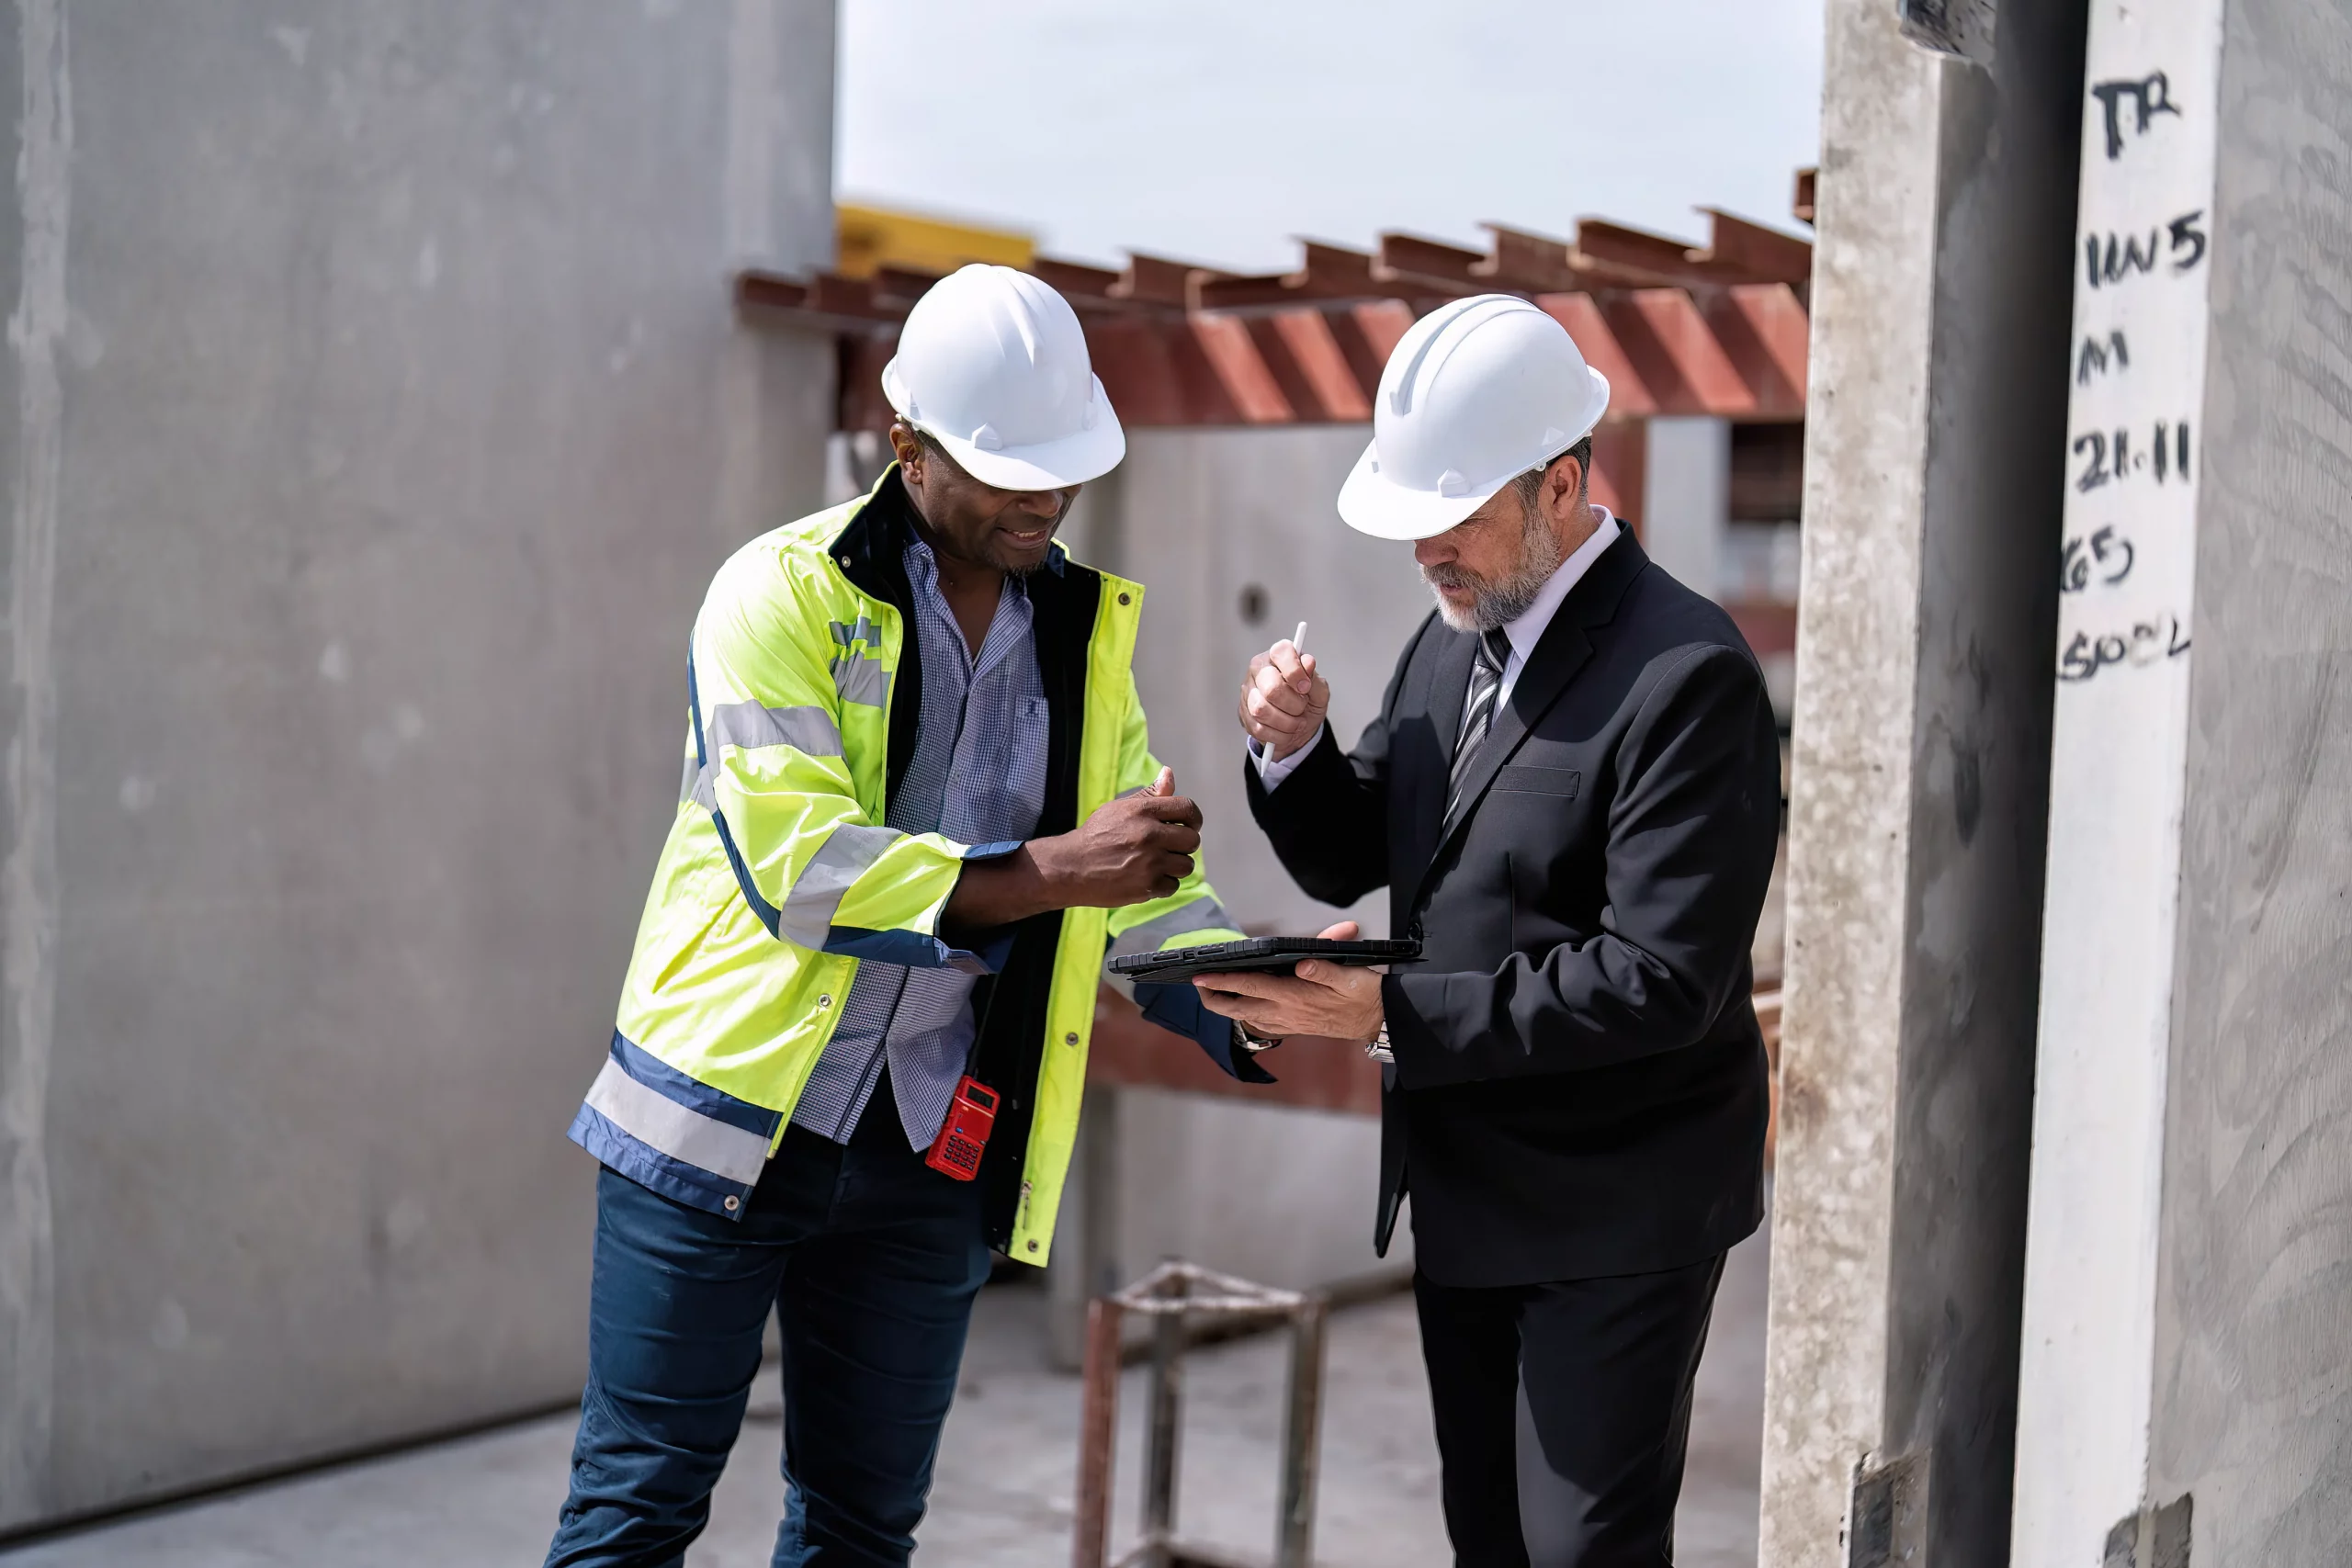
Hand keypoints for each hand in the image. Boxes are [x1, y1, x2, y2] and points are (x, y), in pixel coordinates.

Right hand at [945, 768, 1201, 924]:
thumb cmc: (1096, 835)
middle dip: (1184, 843)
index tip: (1189, 825)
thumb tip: (1169, 773)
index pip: (1188, 809)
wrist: (1071, 867)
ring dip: (1176, 865)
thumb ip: (1149, 794)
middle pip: (1192, 840)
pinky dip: (1164, 884)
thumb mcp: (1120, 808)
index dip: (1194, 818)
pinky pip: (1173, 885)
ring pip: (1186, 865)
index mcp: (1144, 811)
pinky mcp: (1146, 887)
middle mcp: (1150, 835)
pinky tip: (1149, 877)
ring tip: (1159, 863)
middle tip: (1171, 846)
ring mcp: (1149, 863)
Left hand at [1191, 920, 1384, 1041]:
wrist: (1377, 1021)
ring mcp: (1288, 1023)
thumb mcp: (1350, 975)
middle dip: (1213, 998)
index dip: (1222, 981)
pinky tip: (1241, 1006)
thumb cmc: (1364, 994)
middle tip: (1197, 986)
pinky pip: (1260, 1024)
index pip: (1250, 985)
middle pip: (1237, 1009)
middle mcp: (1286, 1012)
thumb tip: (1303, 962)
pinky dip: (1244, 1015)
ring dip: (1226, 1007)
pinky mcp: (1293, 1027)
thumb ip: (1324, 967)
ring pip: (1245, 1018)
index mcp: (1295, 995)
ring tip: (1211, 993)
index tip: (1200, 976)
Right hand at [1238, 638, 1329, 762]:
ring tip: (1296, 723)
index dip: (1295, 671)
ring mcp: (1248, 691)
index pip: (1281, 653)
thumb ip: (1315, 678)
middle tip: (1302, 708)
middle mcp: (1259, 670)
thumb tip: (1308, 663)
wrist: (1299, 727)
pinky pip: (1258, 728)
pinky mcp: (1243, 712)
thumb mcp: (1319, 691)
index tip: (1305, 687)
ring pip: (1261, 710)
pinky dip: (1278, 734)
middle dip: (1293, 705)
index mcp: (1277, 656)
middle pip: (1271, 688)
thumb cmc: (1308, 703)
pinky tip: (1285, 731)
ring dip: (1286, 723)